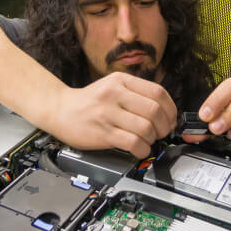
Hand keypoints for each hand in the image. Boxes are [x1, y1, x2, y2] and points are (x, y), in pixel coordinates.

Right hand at [47, 72, 176, 157]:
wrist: (60, 110)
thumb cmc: (89, 102)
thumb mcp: (112, 87)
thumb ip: (136, 94)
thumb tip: (165, 112)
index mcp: (121, 80)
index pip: (158, 92)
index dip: (170, 109)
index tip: (171, 119)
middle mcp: (114, 94)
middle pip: (155, 110)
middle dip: (164, 126)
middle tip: (161, 133)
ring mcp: (107, 113)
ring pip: (146, 127)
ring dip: (152, 139)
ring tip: (147, 140)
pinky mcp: (103, 132)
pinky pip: (133, 142)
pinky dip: (142, 149)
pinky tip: (139, 149)